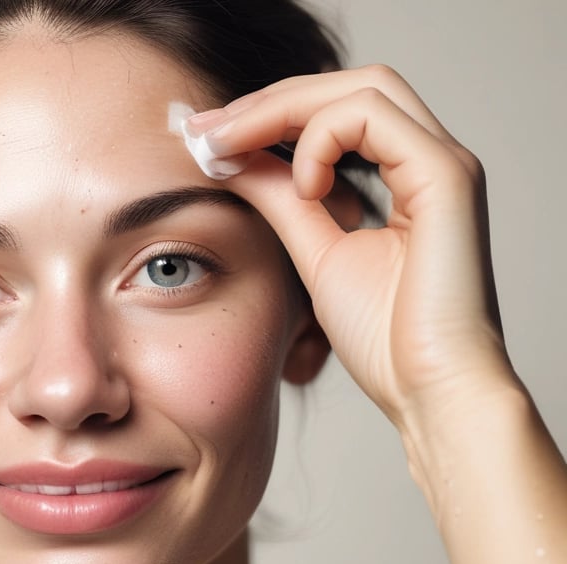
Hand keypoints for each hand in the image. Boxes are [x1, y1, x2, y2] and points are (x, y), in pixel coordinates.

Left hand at [186, 65, 520, 430]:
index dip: (265, 113)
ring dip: (283, 108)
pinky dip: (320, 139)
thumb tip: (229, 155)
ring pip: (361, 87)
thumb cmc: (386, 339)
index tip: (201, 136)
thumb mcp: (312, 250)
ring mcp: (441, 164)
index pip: (334, 110)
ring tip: (231, 148)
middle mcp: (428, 158)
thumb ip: (278, 198)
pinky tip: (301, 188)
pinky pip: (371, 118)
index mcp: (404, 174)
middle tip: (205, 130)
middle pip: (347, 85)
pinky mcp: (445, 178)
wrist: (429, 394)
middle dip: (267, 101)